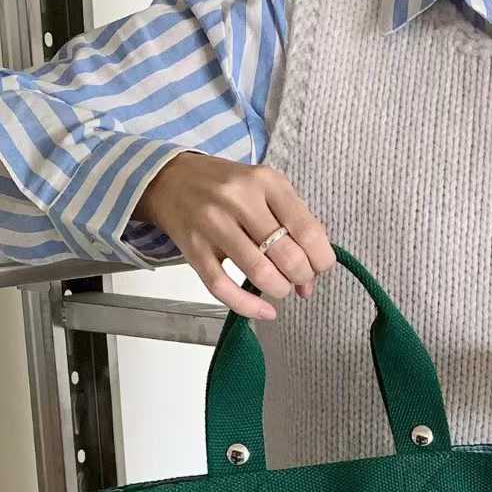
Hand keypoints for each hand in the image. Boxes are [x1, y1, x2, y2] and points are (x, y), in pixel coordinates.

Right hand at [133, 150, 335, 319]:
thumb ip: (294, 226)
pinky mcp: (193, 248)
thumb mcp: (266, 190)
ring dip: (279, 290)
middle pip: (287, 256)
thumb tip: (310, 280)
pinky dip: (249, 307)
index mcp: (266, 181)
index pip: (308, 231)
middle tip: (298, 279)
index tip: (319, 268)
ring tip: (280, 288)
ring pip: (259, 273)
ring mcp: (213, 224)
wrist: (170, 179)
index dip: (321, 260)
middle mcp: (239, 199)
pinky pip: (223, 287)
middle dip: (301, 277)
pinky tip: (265, 312)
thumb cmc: (228, 187)